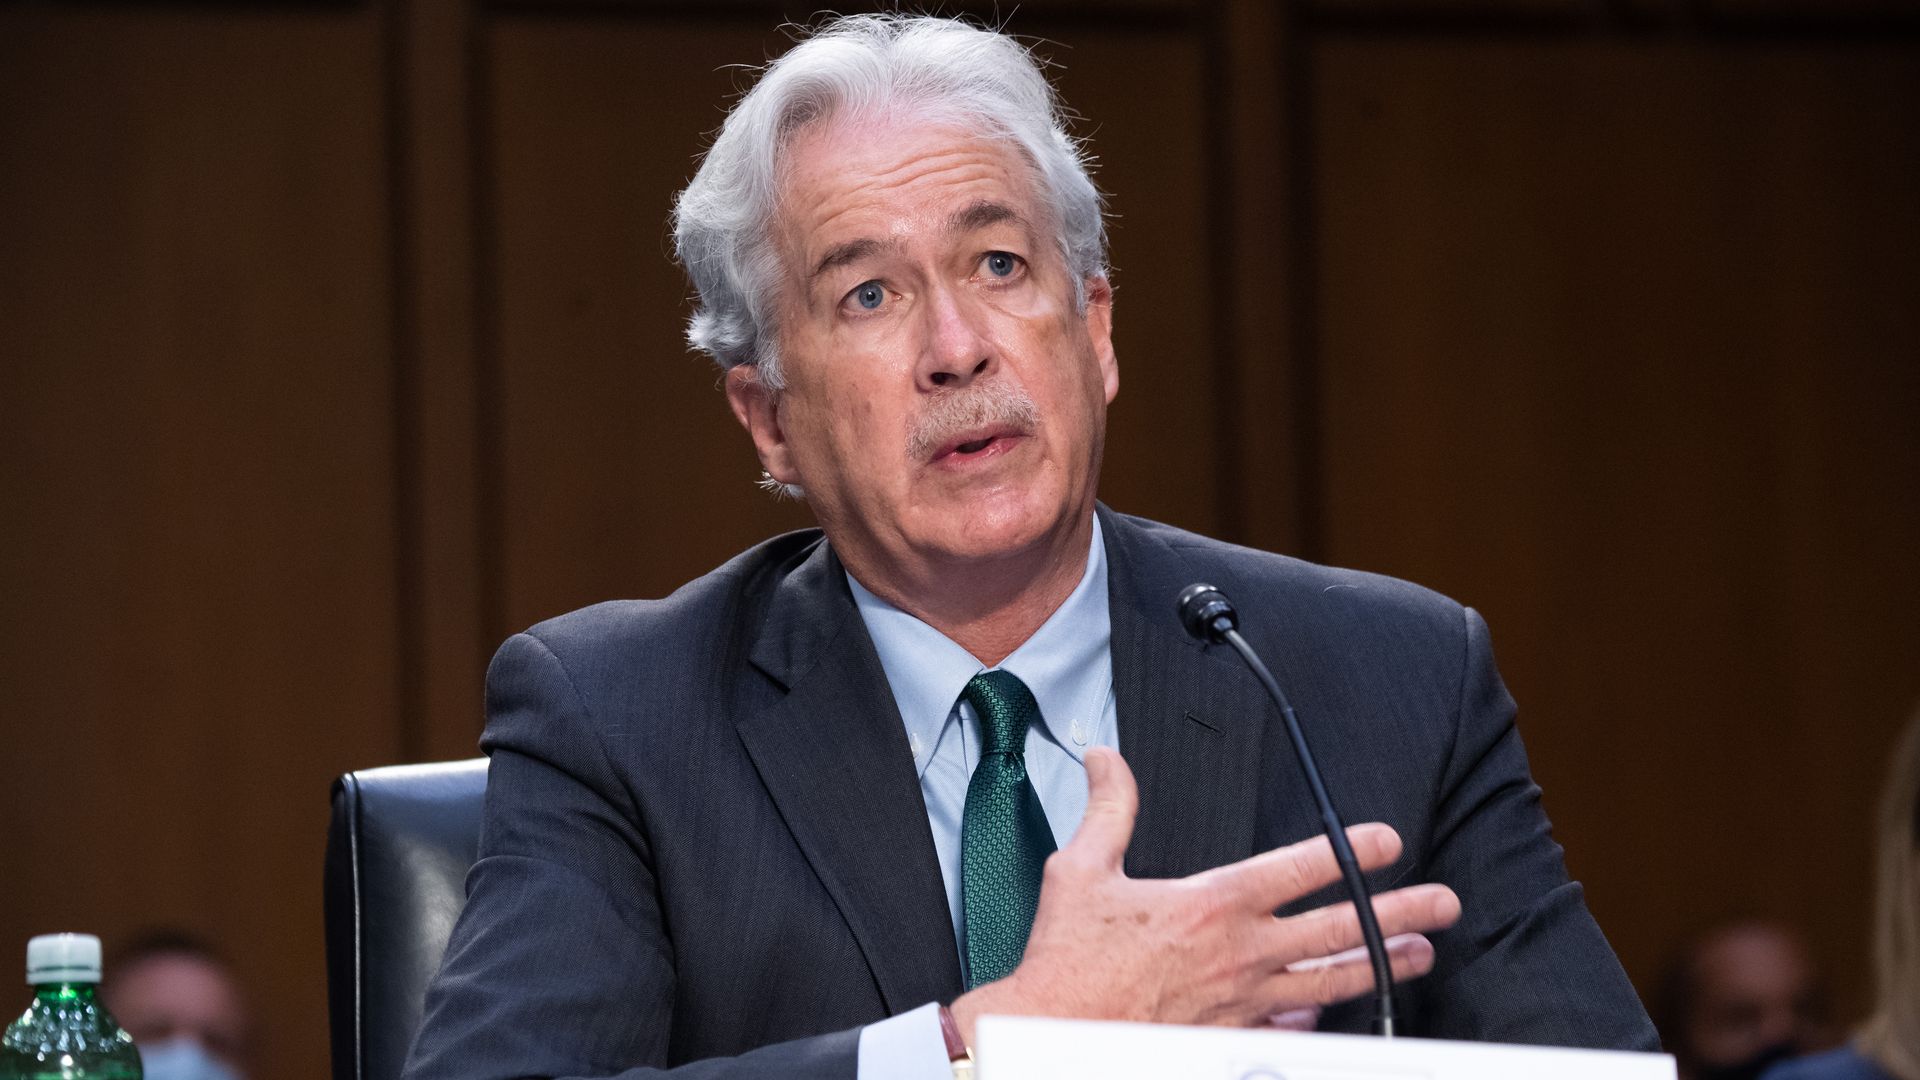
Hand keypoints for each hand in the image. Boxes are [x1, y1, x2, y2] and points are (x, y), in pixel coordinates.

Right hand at [950, 747, 1460, 1041]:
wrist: (1053, 1034)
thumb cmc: (1067, 962)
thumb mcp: (1081, 870)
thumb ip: (1109, 809)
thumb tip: (1106, 759)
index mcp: (1211, 904)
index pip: (1302, 868)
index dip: (1352, 851)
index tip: (1388, 841)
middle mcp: (1240, 954)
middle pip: (1339, 928)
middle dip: (1399, 912)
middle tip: (1441, 903)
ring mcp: (1244, 1003)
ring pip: (1331, 982)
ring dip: (1381, 965)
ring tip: (1420, 953)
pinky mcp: (1232, 1040)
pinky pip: (1291, 1030)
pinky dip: (1319, 1019)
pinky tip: (1337, 1012)